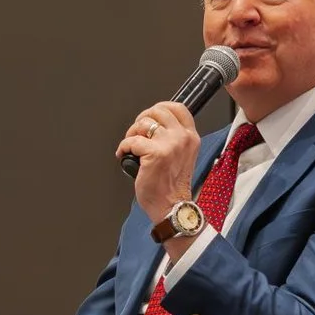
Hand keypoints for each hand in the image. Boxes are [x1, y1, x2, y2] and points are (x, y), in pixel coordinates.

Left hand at [116, 100, 202, 225]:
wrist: (172, 206)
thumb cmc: (172, 186)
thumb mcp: (182, 155)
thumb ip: (174, 138)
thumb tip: (153, 125)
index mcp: (191, 137)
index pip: (178, 108)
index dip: (160, 108)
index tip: (150, 117)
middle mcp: (183, 138)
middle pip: (158, 111)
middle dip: (142, 119)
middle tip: (136, 132)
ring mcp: (170, 145)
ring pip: (143, 124)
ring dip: (131, 133)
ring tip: (131, 146)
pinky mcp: (155, 154)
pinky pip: (131, 141)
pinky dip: (123, 147)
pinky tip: (124, 155)